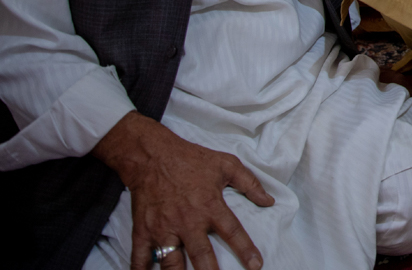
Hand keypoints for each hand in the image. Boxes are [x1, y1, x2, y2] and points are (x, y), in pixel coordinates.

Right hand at [92, 112, 273, 269]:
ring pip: (171, 263)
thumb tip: (269, 200)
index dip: (246, 250)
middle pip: (202, 255)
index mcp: (210, 206)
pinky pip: (140, 258)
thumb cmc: (191, 159)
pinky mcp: (143, 231)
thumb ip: (249, 183)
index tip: (256, 265)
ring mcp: (163, 228)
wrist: (152, 155)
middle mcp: (187, 221)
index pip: (233, 232)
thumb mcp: (226, 164)